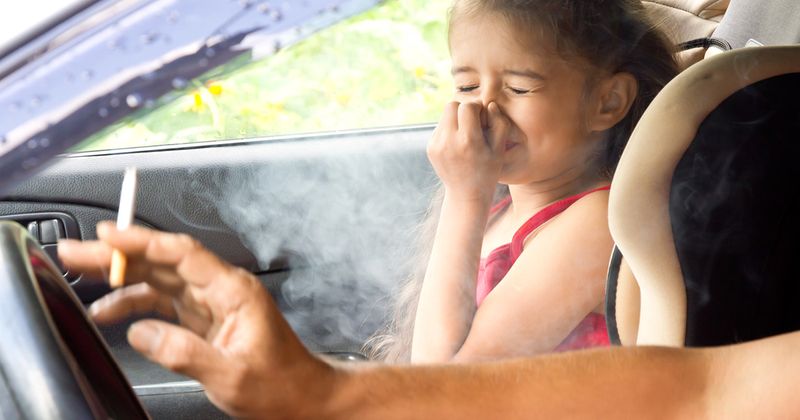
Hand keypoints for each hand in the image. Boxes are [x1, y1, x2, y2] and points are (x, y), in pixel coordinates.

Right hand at [58, 222, 333, 418]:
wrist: (301, 398)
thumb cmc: (280, 385)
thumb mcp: (231, 375)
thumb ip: (185, 352)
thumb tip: (143, 333)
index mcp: (233, 291)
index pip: (182, 254)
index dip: (143, 241)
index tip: (108, 235)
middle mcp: (221, 289)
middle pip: (163, 261)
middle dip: (118, 254)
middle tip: (78, 251)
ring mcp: (212, 303)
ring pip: (160, 279)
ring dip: (121, 276)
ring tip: (81, 276)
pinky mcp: (205, 319)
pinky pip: (164, 302)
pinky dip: (135, 303)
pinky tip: (110, 311)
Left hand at [427, 101, 510, 202]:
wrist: (466, 194)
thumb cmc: (488, 170)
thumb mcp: (500, 149)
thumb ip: (499, 123)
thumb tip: (490, 104)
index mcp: (468, 141)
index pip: (467, 106)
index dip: (477, 108)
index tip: (483, 119)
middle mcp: (448, 141)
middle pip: (452, 105)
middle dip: (464, 109)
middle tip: (474, 123)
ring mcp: (436, 145)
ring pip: (444, 115)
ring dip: (456, 118)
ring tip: (467, 135)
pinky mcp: (430, 148)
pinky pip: (440, 127)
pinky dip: (450, 129)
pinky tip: (458, 144)